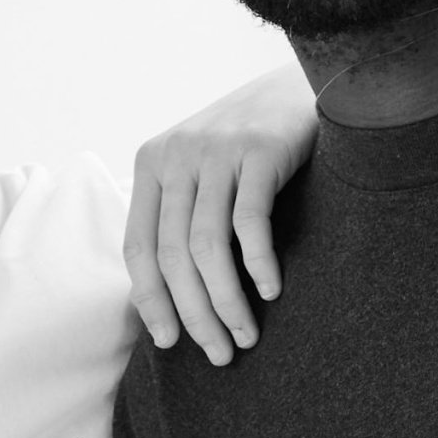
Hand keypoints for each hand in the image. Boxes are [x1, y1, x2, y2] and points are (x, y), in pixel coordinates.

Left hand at [126, 64, 318, 362]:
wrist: (299, 84)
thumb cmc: (248, 143)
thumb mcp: (199, 169)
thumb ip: (179, 215)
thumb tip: (164, 296)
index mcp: (152, 164)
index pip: (138, 249)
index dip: (150, 302)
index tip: (169, 342)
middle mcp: (177, 156)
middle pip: (173, 257)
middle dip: (195, 315)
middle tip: (220, 353)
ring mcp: (216, 151)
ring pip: (208, 248)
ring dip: (227, 303)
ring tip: (246, 336)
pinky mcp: (259, 151)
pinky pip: (249, 223)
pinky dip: (258, 265)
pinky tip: (271, 292)